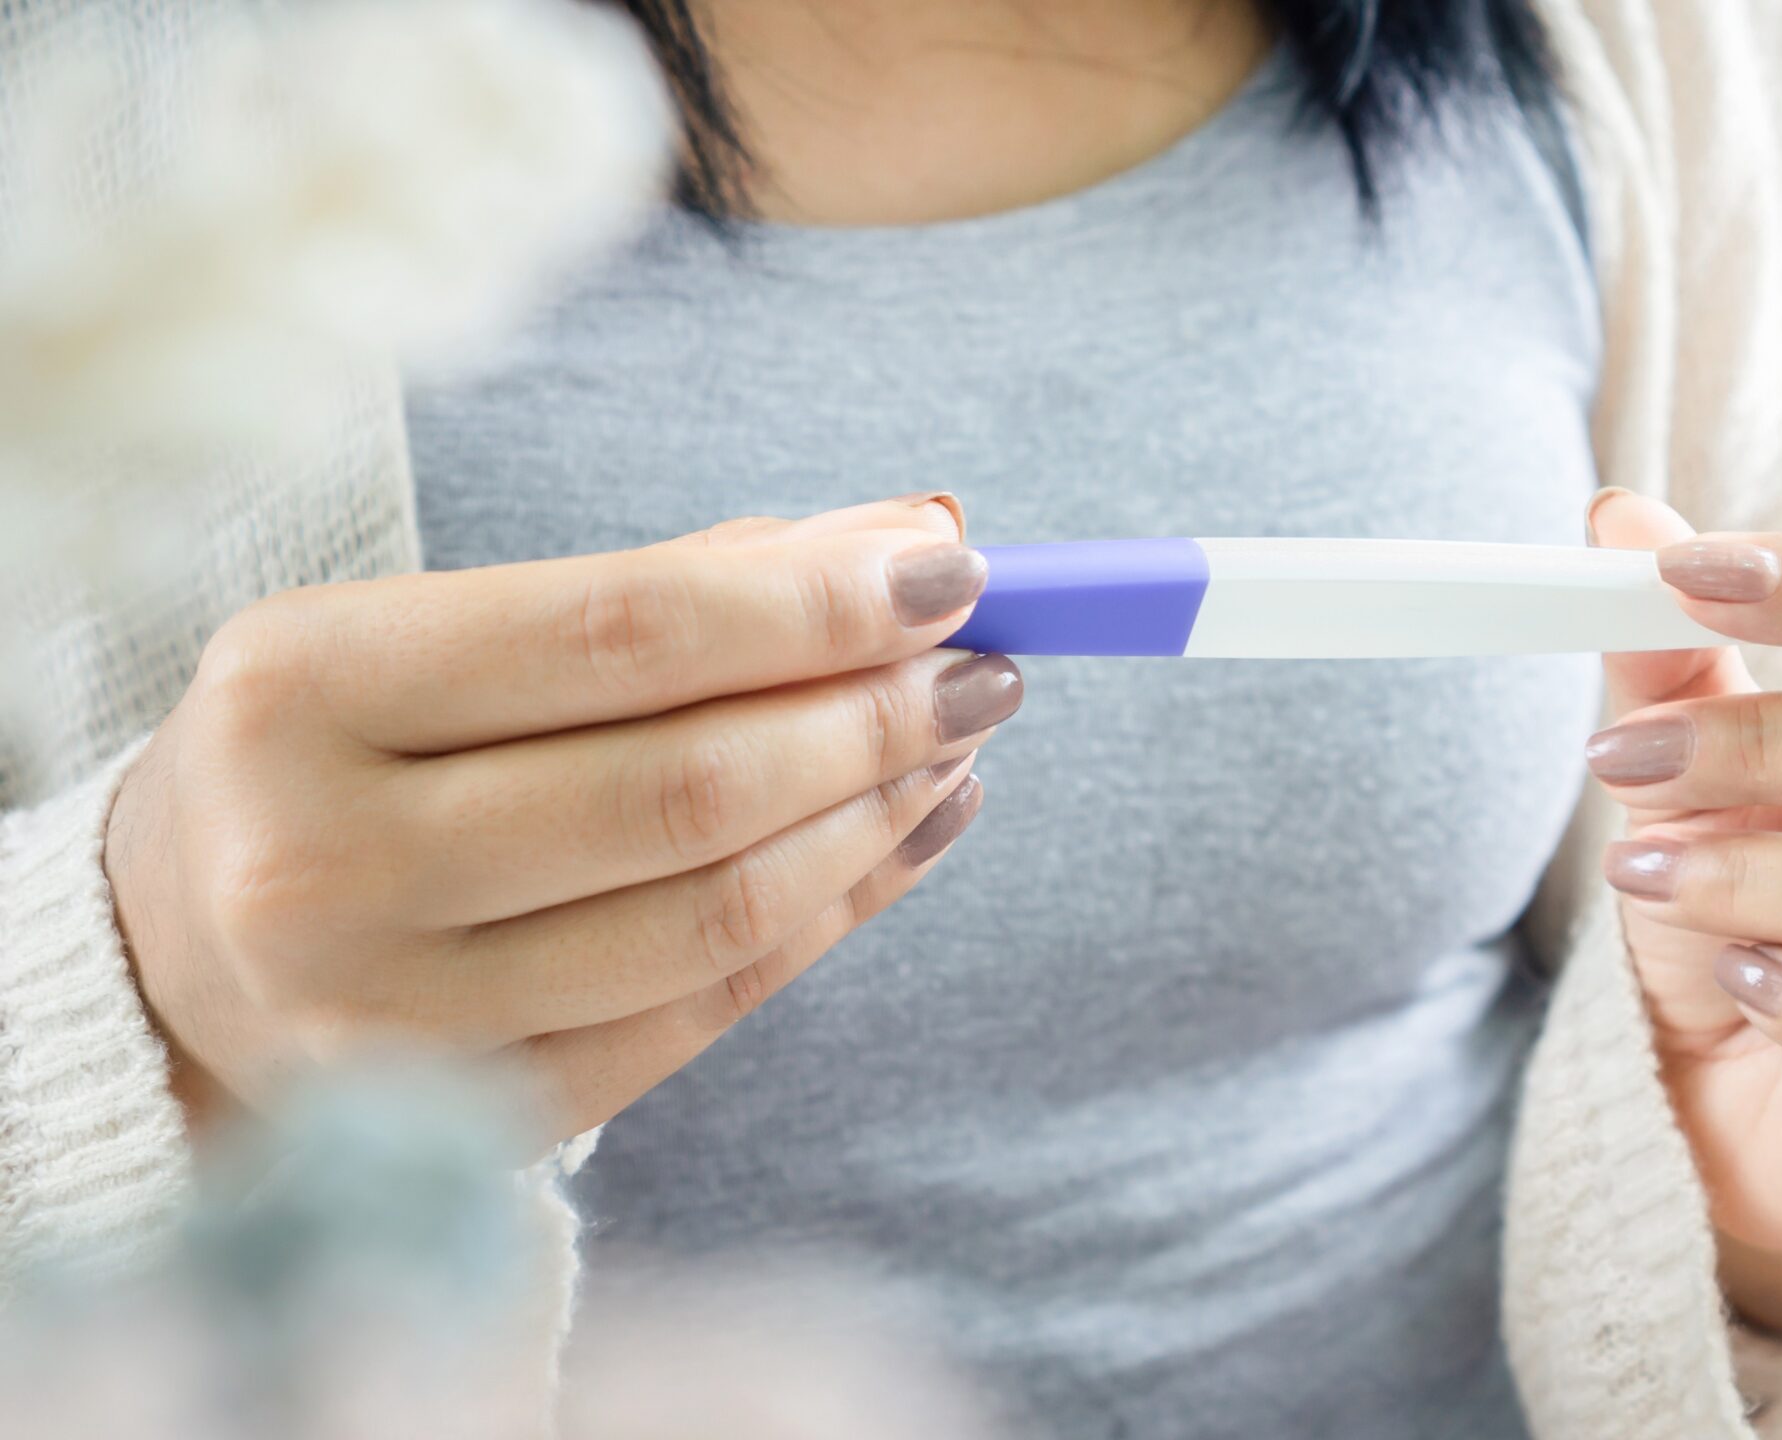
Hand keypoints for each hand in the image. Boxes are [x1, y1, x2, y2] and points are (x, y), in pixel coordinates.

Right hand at [106, 497, 1017, 1150]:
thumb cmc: (344, 751)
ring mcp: (389, 1017)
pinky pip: (703, 1010)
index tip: (953, 567)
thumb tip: (905, 537)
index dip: (812, 605)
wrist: (179, 943)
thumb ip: (670, 588)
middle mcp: (323, 861)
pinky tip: (900, 840)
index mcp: (301, 688)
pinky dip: (829, 917)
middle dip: (871, 716)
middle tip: (985, 668)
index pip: (620, 633)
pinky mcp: (467, 1118)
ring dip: (873, 819)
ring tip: (954, 747)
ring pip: (712, 913)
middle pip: (685, 787)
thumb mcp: (443, 635)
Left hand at [1585, 492, 1781, 1333]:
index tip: (1680, 571)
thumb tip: (1618, 515)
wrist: (1754, 1127)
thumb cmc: (1759, 929)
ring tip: (1648, 880)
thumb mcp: (1705, 790)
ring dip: (1768, 877)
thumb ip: (1679, 664)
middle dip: (1766, 745)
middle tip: (1619, 761)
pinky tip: (1744, 985)